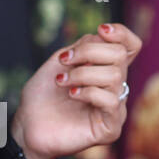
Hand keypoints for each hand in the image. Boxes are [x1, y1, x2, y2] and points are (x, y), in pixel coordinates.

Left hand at [10, 25, 141, 158]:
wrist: (27, 126)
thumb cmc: (43, 95)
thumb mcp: (60, 62)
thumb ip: (83, 46)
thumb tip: (103, 36)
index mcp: (105, 70)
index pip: (130, 46)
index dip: (121, 33)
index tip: (100, 30)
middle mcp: (114, 88)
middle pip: (120, 55)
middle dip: (89, 51)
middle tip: (64, 60)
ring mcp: (114, 108)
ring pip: (114, 76)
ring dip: (82, 74)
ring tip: (62, 82)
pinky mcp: (110, 128)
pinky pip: (111, 101)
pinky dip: (88, 92)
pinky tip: (71, 95)